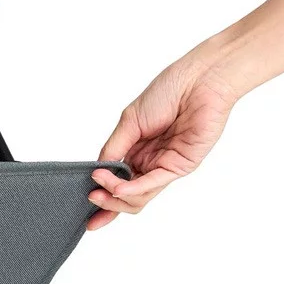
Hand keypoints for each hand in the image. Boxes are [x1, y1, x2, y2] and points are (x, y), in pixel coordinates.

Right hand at [87, 57, 237, 230]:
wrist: (198, 82)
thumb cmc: (167, 92)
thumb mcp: (129, 121)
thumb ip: (114, 149)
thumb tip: (96, 173)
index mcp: (135, 150)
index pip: (115, 180)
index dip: (101, 194)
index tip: (84, 199)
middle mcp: (149, 161)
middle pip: (126, 195)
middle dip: (106, 202)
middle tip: (91, 198)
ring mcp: (164, 166)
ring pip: (138, 197)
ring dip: (116, 196)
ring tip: (99, 189)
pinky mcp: (180, 167)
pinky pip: (153, 184)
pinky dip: (133, 189)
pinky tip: (118, 188)